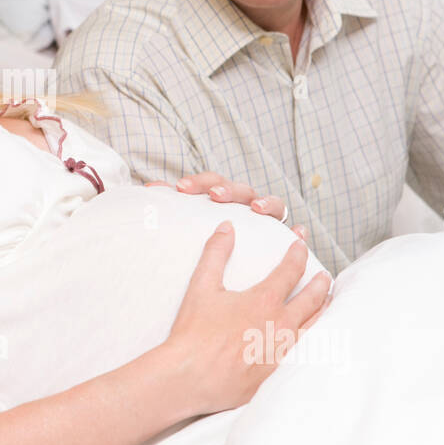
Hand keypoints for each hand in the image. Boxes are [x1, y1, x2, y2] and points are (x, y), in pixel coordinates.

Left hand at [145, 172, 308, 240]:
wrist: (232, 263)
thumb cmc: (205, 238)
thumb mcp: (188, 223)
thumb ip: (170, 208)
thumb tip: (145, 190)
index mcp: (221, 197)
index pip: (210, 181)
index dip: (197, 182)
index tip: (180, 188)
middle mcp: (244, 202)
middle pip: (239, 188)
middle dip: (228, 189)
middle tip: (215, 195)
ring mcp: (265, 216)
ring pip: (269, 203)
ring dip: (264, 201)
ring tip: (255, 208)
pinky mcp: (280, 233)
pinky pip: (290, 229)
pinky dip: (295, 228)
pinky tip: (298, 231)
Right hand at [163, 222, 333, 417]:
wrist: (189, 377)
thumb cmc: (194, 333)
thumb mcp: (201, 286)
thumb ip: (215, 253)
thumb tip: (227, 227)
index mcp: (264, 300)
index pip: (291, 270)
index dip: (298, 253)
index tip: (301, 244)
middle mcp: (281, 325)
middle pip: (312, 298)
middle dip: (320, 283)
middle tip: (325, 275)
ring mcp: (283, 351)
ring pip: (315, 326)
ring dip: (323, 310)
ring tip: (328, 302)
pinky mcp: (278, 372)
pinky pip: (306, 353)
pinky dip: (314, 340)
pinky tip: (313, 338)